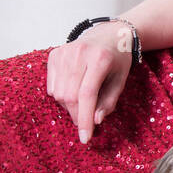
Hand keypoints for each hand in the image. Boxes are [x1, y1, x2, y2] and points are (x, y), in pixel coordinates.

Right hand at [46, 22, 134, 142]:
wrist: (109, 34)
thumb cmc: (118, 59)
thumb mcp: (121, 80)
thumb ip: (109, 101)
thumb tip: (95, 121)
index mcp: (100, 59)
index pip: (87, 94)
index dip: (84, 118)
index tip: (85, 138)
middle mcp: (79, 53)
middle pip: (70, 96)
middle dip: (77, 115)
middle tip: (86, 122)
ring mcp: (64, 52)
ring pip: (59, 93)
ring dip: (69, 106)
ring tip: (83, 101)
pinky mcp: (54, 54)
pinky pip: (51, 86)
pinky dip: (61, 95)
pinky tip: (74, 88)